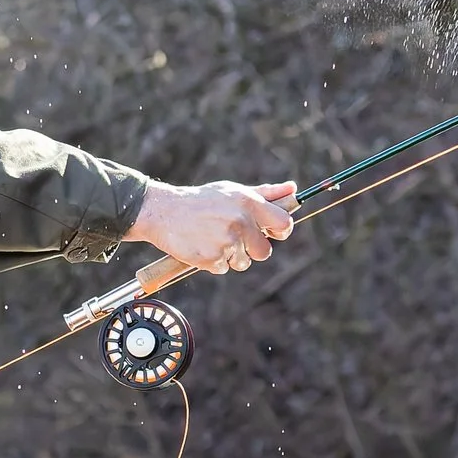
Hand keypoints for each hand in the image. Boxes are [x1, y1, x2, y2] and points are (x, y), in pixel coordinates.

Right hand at [128, 179, 295, 275]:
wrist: (163, 212)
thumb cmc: (201, 200)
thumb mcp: (232, 191)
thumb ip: (265, 193)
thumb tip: (294, 189)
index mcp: (248, 203)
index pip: (284, 223)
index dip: (280, 231)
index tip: (270, 232)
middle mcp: (240, 222)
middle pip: (264, 251)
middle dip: (251, 248)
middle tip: (231, 237)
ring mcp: (226, 242)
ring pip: (243, 262)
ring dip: (230, 256)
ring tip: (211, 239)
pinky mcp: (212, 258)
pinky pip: (223, 268)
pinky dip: (213, 262)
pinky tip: (201, 246)